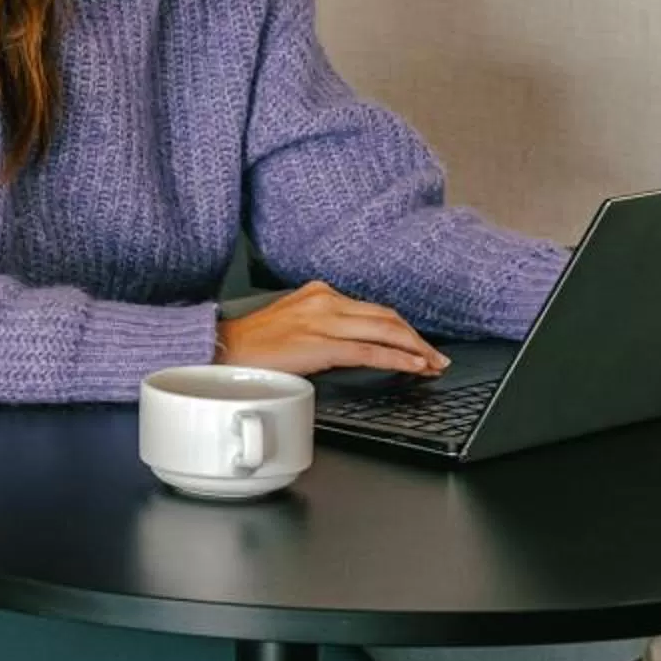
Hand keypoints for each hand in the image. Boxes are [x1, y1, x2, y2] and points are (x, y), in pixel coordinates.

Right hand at [216, 279, 449, 377]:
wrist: (223, 349)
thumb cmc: (253, 344)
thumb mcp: (293, 321)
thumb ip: (322, 325)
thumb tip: (350, 343)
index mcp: (319, 293)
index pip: (373, 309)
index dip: (402, 328)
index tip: (419, 343)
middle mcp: (325, 300)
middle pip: (386, 317)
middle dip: (417, 338)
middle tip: (437, 356)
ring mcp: (324, 321)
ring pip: (384, 330)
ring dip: (415, 349)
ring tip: (433, 364)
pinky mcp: (321, 344)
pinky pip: (369, 350)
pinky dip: (398, 359)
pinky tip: (414, 366)